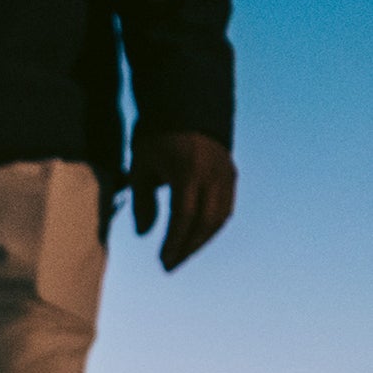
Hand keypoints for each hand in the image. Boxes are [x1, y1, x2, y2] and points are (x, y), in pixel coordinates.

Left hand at [130, 128, 237, 271]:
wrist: (187, 106)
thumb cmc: (156, 139)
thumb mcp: (141, 167)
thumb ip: (142, 201)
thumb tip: (144, 234)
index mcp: (188, 171)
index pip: (184, 216)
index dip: (174, 242)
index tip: (163, 261)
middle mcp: (212, 174)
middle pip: (205, 221)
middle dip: (187, 247)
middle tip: (169, 266)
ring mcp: (226, 174)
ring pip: (219, 217)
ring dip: (200, 241)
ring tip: (180, 255)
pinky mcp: (231, 174)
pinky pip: (226, 207)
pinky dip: (212, 226)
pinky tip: (195, 238)